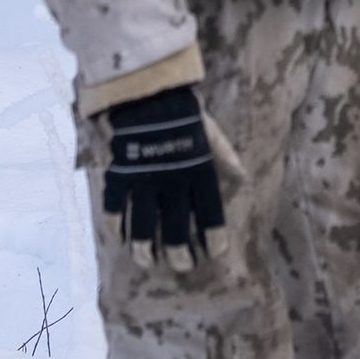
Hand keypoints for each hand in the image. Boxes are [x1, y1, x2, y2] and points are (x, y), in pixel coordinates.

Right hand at [99, 85, 226, 266]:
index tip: (216, 253)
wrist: (148, 92)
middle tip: (183, 266)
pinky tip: (118, 238)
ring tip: (147, 262)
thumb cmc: (185, 113)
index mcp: (199, 172)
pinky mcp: (120, 174)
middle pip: (175, 227)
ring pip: (143, 225)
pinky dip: (116, 224)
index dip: (213, 235)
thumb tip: (244, 178)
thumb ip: (227, 158)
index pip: (209, 212)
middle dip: (179, 252)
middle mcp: (174, 181)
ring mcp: (145, 180)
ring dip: (145, 248)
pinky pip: (115, 207)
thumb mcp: (213, 134)